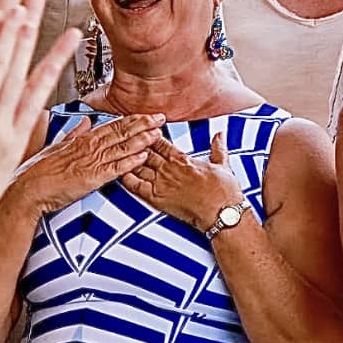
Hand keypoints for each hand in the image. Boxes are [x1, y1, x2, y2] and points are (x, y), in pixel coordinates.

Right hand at [15, 114, 164, 214]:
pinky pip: (115, 168)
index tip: (146, 115)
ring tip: (158, 134)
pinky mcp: (91, 178)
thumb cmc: (38, 170)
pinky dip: (130, 162)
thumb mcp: (56, 146)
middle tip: (160, 118)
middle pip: (121, 132)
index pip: (112, 125)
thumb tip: (86, 121)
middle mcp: (88, 147)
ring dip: (142, 140)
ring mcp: (91, 162)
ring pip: (122, 148)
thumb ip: (74, 133)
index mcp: (81, 138)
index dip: (131, 120)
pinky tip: (143, 156)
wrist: (29, 188)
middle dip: (143, 125)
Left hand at [122, 133, 242, 230]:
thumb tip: (220, 135)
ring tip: (118, 153)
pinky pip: (136, 186)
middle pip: (145, 151)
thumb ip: (218, 148)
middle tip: (125, 139)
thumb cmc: (224, 191)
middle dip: (136, 145)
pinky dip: (126, 178)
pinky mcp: (157, 198)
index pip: (160, 143)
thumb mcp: (223, 164)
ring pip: (138, 166)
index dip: (149, 135)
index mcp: (182, 159)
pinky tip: (118, 172)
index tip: (143, 131)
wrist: (222, 212)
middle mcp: (169, 169)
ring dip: (128, 159)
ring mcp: (162, 183)